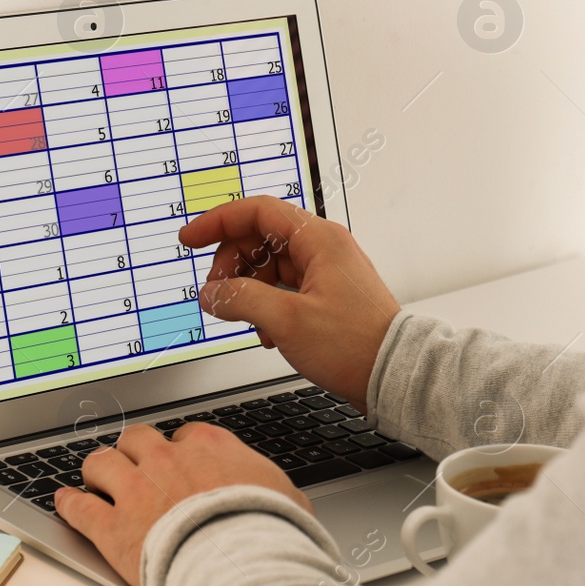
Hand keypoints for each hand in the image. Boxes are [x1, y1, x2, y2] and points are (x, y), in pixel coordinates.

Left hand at [55, 423, 309, 585]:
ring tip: (96, 478)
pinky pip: (79, 506)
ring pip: (102, 463)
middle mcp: (169, 461)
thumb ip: (273, 491)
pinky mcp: (112, 527)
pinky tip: (65, 502)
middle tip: (134, 465)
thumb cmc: (269, 536)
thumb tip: (285, 500)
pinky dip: (69, 503)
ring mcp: (136, 491)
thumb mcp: (288, 501)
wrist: (239, 566)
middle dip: (135, 451)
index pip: (187, 434)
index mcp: (212, 449)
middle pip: (138, 439)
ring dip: (99, 470)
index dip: (180, 449)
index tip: (180, 461)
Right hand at [179, 196, 400, 406]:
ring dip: (248, 292)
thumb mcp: (286, 320)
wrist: (394, 374)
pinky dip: (266, 306)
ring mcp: (326, 271)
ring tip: (247, 322)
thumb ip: (240, 299)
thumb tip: (211, 294)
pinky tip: (268, 333)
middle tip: (217, 295)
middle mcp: (324, 248)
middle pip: (259, 239)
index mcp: (318, 239)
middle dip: (230, 266)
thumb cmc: (357, 345)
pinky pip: (283, 288)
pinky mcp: (326, 295)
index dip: (218, 222)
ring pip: (269, 266)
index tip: (190, 239)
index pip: (257, 211)